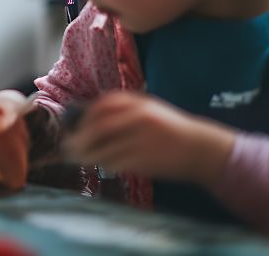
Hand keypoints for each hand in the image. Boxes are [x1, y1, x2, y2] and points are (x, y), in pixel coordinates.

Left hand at [65, 92, 235, 184]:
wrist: (202, 149)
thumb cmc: (171, 130)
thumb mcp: (149, 110)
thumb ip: (123, 110)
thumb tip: (87, 120)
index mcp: (139, 103)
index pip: (102, 106)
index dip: (84, 118)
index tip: (74, 127)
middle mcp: (139, 118)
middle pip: (98, 128)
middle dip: (79, 138)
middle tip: (67, 147)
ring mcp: (141, 140)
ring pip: (104, 148)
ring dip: (87, 155)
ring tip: (77, 158)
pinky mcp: (144, 160)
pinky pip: (115, 163)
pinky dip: (104, 164)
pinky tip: (100, 165)